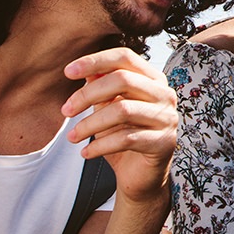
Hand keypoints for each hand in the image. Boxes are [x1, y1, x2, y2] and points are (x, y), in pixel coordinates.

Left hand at [62, 48, 178, 205]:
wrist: (139, 176)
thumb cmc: (123, 137)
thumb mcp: (107, 108)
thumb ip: (100, 87)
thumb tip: (84, 69)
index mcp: (153, 80)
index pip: (125, 58)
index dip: (96, 60)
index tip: (68, 71)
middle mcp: (165, 94)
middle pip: (122, 80)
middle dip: (87, 94)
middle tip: (66, 111)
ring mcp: (167, 118)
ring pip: (122, 110)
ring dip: (90, 124)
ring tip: (72, 136)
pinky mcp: (164, 142)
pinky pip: (126, 139)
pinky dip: (100, 146)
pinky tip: (86, 153)